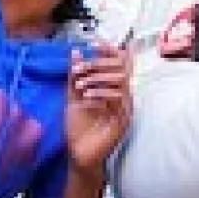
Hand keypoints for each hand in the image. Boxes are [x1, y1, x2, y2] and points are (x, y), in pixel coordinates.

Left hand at [64, 44, 132, 175]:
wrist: (78, 154)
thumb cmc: (79, 127)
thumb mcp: (73, 97)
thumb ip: (75, 76)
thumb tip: (76, 51)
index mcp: (113, 89)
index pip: (119, 64)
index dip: (110, 51)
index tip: (96, 43)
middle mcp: (123, 97)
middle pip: (122, 69)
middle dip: (99, 64)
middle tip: (80, 67)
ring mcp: (125, 109)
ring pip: (122, 82)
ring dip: (99, 78)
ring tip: (80, 85)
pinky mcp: (124, 121)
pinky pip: (118, 100)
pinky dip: (102, 93)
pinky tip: (87, 96)